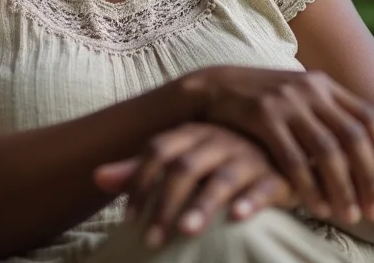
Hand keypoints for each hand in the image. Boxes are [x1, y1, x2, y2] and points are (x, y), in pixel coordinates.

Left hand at [94, 123, 295, 248]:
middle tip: (151, 241)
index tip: (128, 219)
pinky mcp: (275, 174)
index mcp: (190, 133)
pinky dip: (251, 200)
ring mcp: (247, 154)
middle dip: (166, 204)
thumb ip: (140, 169)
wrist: (276, 152)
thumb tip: (96, 177)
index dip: (140, 182)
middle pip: (185, 167)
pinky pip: (264, 186)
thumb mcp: (178, 161)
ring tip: (186, 232)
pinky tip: (238, 218)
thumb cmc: (217, 160)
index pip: (157, 150)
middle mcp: (217, 139)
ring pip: (222, 178)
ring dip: (204, 205)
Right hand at [182, 67, 373, 224]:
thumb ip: (324, 110)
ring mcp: (286, 101)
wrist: (213, 87)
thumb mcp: (295, 93)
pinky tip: (316, 207)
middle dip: (368, 178)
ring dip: (342, 187)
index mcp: (322, 82)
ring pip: (327, 150)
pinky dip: (309, 186)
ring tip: (349, 216)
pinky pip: (293, 158)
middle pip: (352, 136)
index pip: (367, 118)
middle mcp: (309, 88)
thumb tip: (360, 142)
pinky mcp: (263, 116)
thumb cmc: (258, 98)